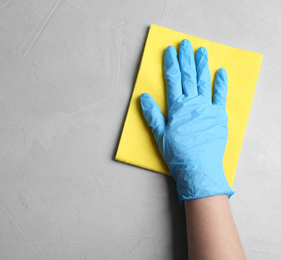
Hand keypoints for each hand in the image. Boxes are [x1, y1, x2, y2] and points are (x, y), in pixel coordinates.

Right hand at [140, 39, 233, 203]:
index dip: (171, 64)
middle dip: (185, 59)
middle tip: (184, 44)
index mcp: (177, 107)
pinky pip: (220, 96)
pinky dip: (220, 83)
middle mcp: (193, 103)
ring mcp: (207, 108)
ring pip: (203, 82)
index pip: (173, 80)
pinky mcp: (219, 116)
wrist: (198, 168)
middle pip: (188, 76)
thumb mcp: (159, 135)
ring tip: (201, 51)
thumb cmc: (177, 153)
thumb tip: (143, 96)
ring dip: (201, 65)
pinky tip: (220, 72)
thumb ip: (152, 114)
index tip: (169, 51)